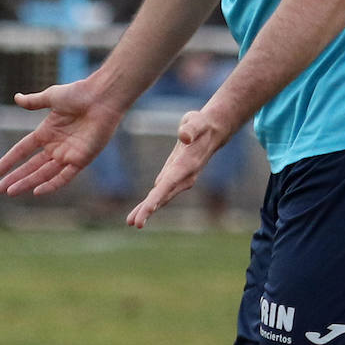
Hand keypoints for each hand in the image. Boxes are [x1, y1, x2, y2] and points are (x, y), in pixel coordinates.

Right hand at [0, 78, 125, 197]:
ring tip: (11, 192)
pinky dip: (52, 185)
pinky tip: (37, 191)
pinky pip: (65, 177)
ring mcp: (68, 154)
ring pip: (44, 174)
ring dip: (28, 183)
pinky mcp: (82, 159)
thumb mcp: (51, 96)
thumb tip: (16, 97)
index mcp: (47, 132)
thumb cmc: (79, 93)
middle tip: (0, 190)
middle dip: (16, 178)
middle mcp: (56, 146)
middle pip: (31, 166)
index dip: (10, 160)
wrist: (102, 97)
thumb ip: (34, 101)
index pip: (23, 150)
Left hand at [127, 108, 227, 227]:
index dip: (158, 196)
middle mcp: (185, 176)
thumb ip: (190, 128)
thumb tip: (183, 136)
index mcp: (188, 164)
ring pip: (162, 197)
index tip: (147, 210)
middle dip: (149, 209)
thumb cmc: (202, 124)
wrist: (213, 131)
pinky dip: (151, 202)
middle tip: (134, 224)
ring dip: (148, 209)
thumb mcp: (196, 121)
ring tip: (131, 222)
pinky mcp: (174, 178)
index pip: (170, 182)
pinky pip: (161, 193)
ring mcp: (180, 179)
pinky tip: (141, 211)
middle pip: (165, 195)